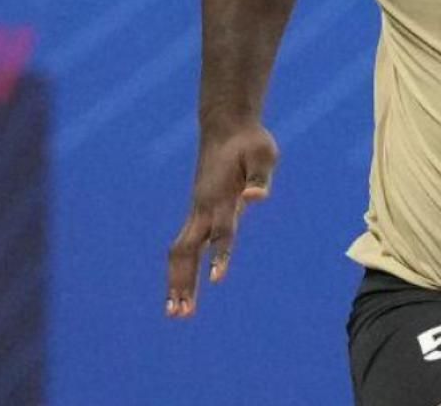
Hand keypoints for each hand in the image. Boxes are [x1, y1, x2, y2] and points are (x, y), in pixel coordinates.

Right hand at [165, 123, 278, 317]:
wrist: (226, 126)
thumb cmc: (250, 142)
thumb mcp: (263, 155)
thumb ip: (260, 178)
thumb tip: (255, 198)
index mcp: (221, 197)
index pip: (222, 231)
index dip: (221, 254)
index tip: (217, 279)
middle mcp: (204, 208)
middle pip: (188, 250)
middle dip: (184, 282)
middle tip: (181, 314)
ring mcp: (198, 211)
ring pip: (181, 251)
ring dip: (178, 281)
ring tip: (177, 312)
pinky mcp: (198, 213)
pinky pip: (185, 245)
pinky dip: (181, 268)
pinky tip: (182, 290)